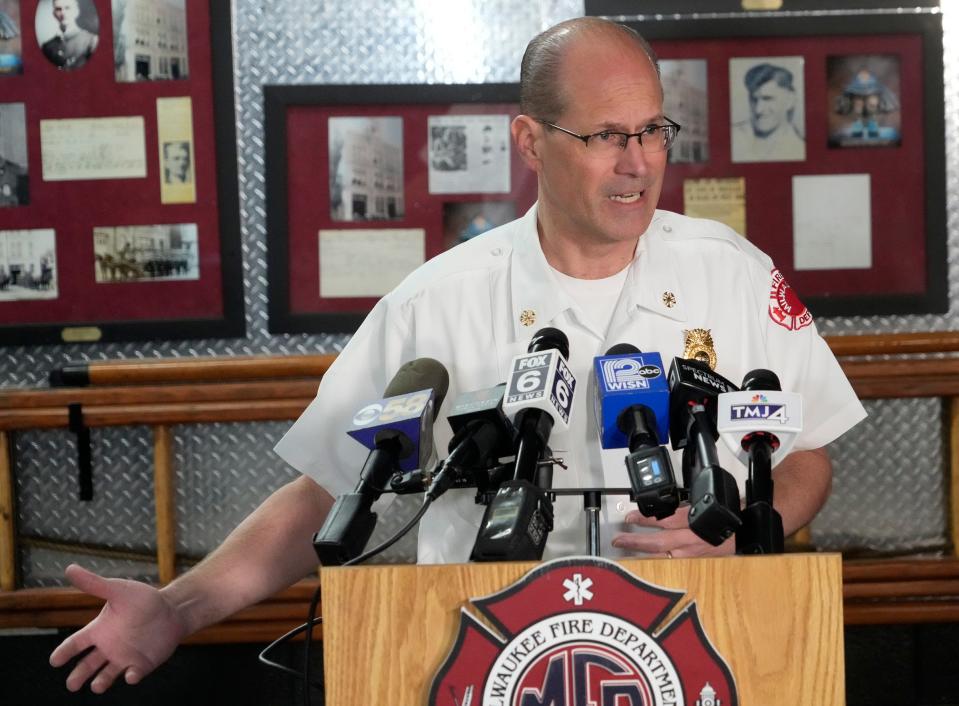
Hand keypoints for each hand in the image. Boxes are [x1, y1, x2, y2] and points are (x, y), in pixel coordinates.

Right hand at [49, 564, 186, 692]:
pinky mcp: (141, 664)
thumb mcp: (118, 590)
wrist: (172, 609)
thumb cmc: (143, 599)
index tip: (54, 661)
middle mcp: (108, 646)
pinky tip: (130, 675)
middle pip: (87, 665)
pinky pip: (133, 675)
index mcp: (99, 630)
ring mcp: (124, 657)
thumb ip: (95, 584)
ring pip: (106, 675)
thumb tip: (70, 569)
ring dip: (100, 682)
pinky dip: (130, 677)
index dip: (64, 652)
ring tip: (96, 686)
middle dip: (78, 676)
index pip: (75, 643)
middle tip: (72, 685)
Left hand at [611, 506, 734, 557]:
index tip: (629, 517)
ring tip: (625, 552)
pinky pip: (673, 563)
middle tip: (618, 540)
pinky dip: (657, 562)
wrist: (743, 532)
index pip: (663, 520)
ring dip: (642, 554)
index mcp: (692, 523)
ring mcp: (693, 555)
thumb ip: (677, 511)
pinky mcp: (695, 563)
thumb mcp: (698, 506)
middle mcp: (691, 542)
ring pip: (663, 557)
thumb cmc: (722, 516)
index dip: (644, 519)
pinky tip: (644, 562)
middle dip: (636, 541)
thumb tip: (657, 513)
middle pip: (658, 543)